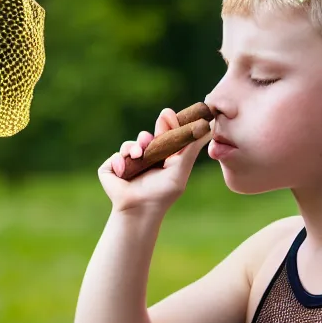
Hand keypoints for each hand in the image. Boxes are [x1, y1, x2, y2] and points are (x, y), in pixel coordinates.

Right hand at [98, 108, 212, 213]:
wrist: (139, 209)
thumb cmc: (163, 193)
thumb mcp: (180, 168)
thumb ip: (191, 148)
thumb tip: (209, 127)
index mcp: (161, 159)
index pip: (163, 137)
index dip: (166, 125)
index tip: (168, 114)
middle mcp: (144, 159)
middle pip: (146, 137)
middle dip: (149, 134)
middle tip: (150, 135)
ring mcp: (128, 163)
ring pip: (131, 144)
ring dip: (134, 147)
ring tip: (138, 156)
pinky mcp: (112, 168)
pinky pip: (117, 155)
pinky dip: (120, 161)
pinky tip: (124, 171)